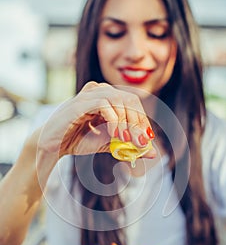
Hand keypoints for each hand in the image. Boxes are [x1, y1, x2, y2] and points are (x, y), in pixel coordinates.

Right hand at [37, 81, 155, 158]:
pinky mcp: (81, 102)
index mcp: (106, 97)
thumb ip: (130, 146)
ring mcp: (90, 94)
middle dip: (138, 122)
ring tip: (128, 141)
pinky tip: (116, 135)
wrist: (52, 145)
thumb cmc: (78, 140)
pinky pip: (105, 105)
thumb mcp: (109, 144)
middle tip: (142, 142)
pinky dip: (114, 121)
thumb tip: (154, 153)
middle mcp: (99, 91)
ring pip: (119, 100)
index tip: (147, 139)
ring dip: (127, 123)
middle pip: (130, 99)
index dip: (143, 120)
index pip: (133, 102)